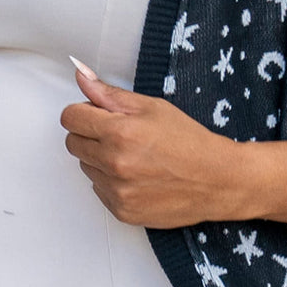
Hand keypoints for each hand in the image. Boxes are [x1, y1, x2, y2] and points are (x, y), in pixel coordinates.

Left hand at [59, 59, 239, 227]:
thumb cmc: (189, 142)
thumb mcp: (152, 107)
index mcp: (119, 131)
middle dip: (91, 135)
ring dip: (101, 160)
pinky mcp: (121, 210)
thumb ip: (109, 93)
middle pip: (73, 143)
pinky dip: (112, 182)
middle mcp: (113, 163)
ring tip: (134, 157)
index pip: (70, 118)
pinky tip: (137, 176)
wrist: (216, 181)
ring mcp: (116, 189)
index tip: (96, 115)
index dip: (83, 112)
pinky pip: (99, 190)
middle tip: (120, 135)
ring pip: (86, 167)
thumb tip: (81, 76)